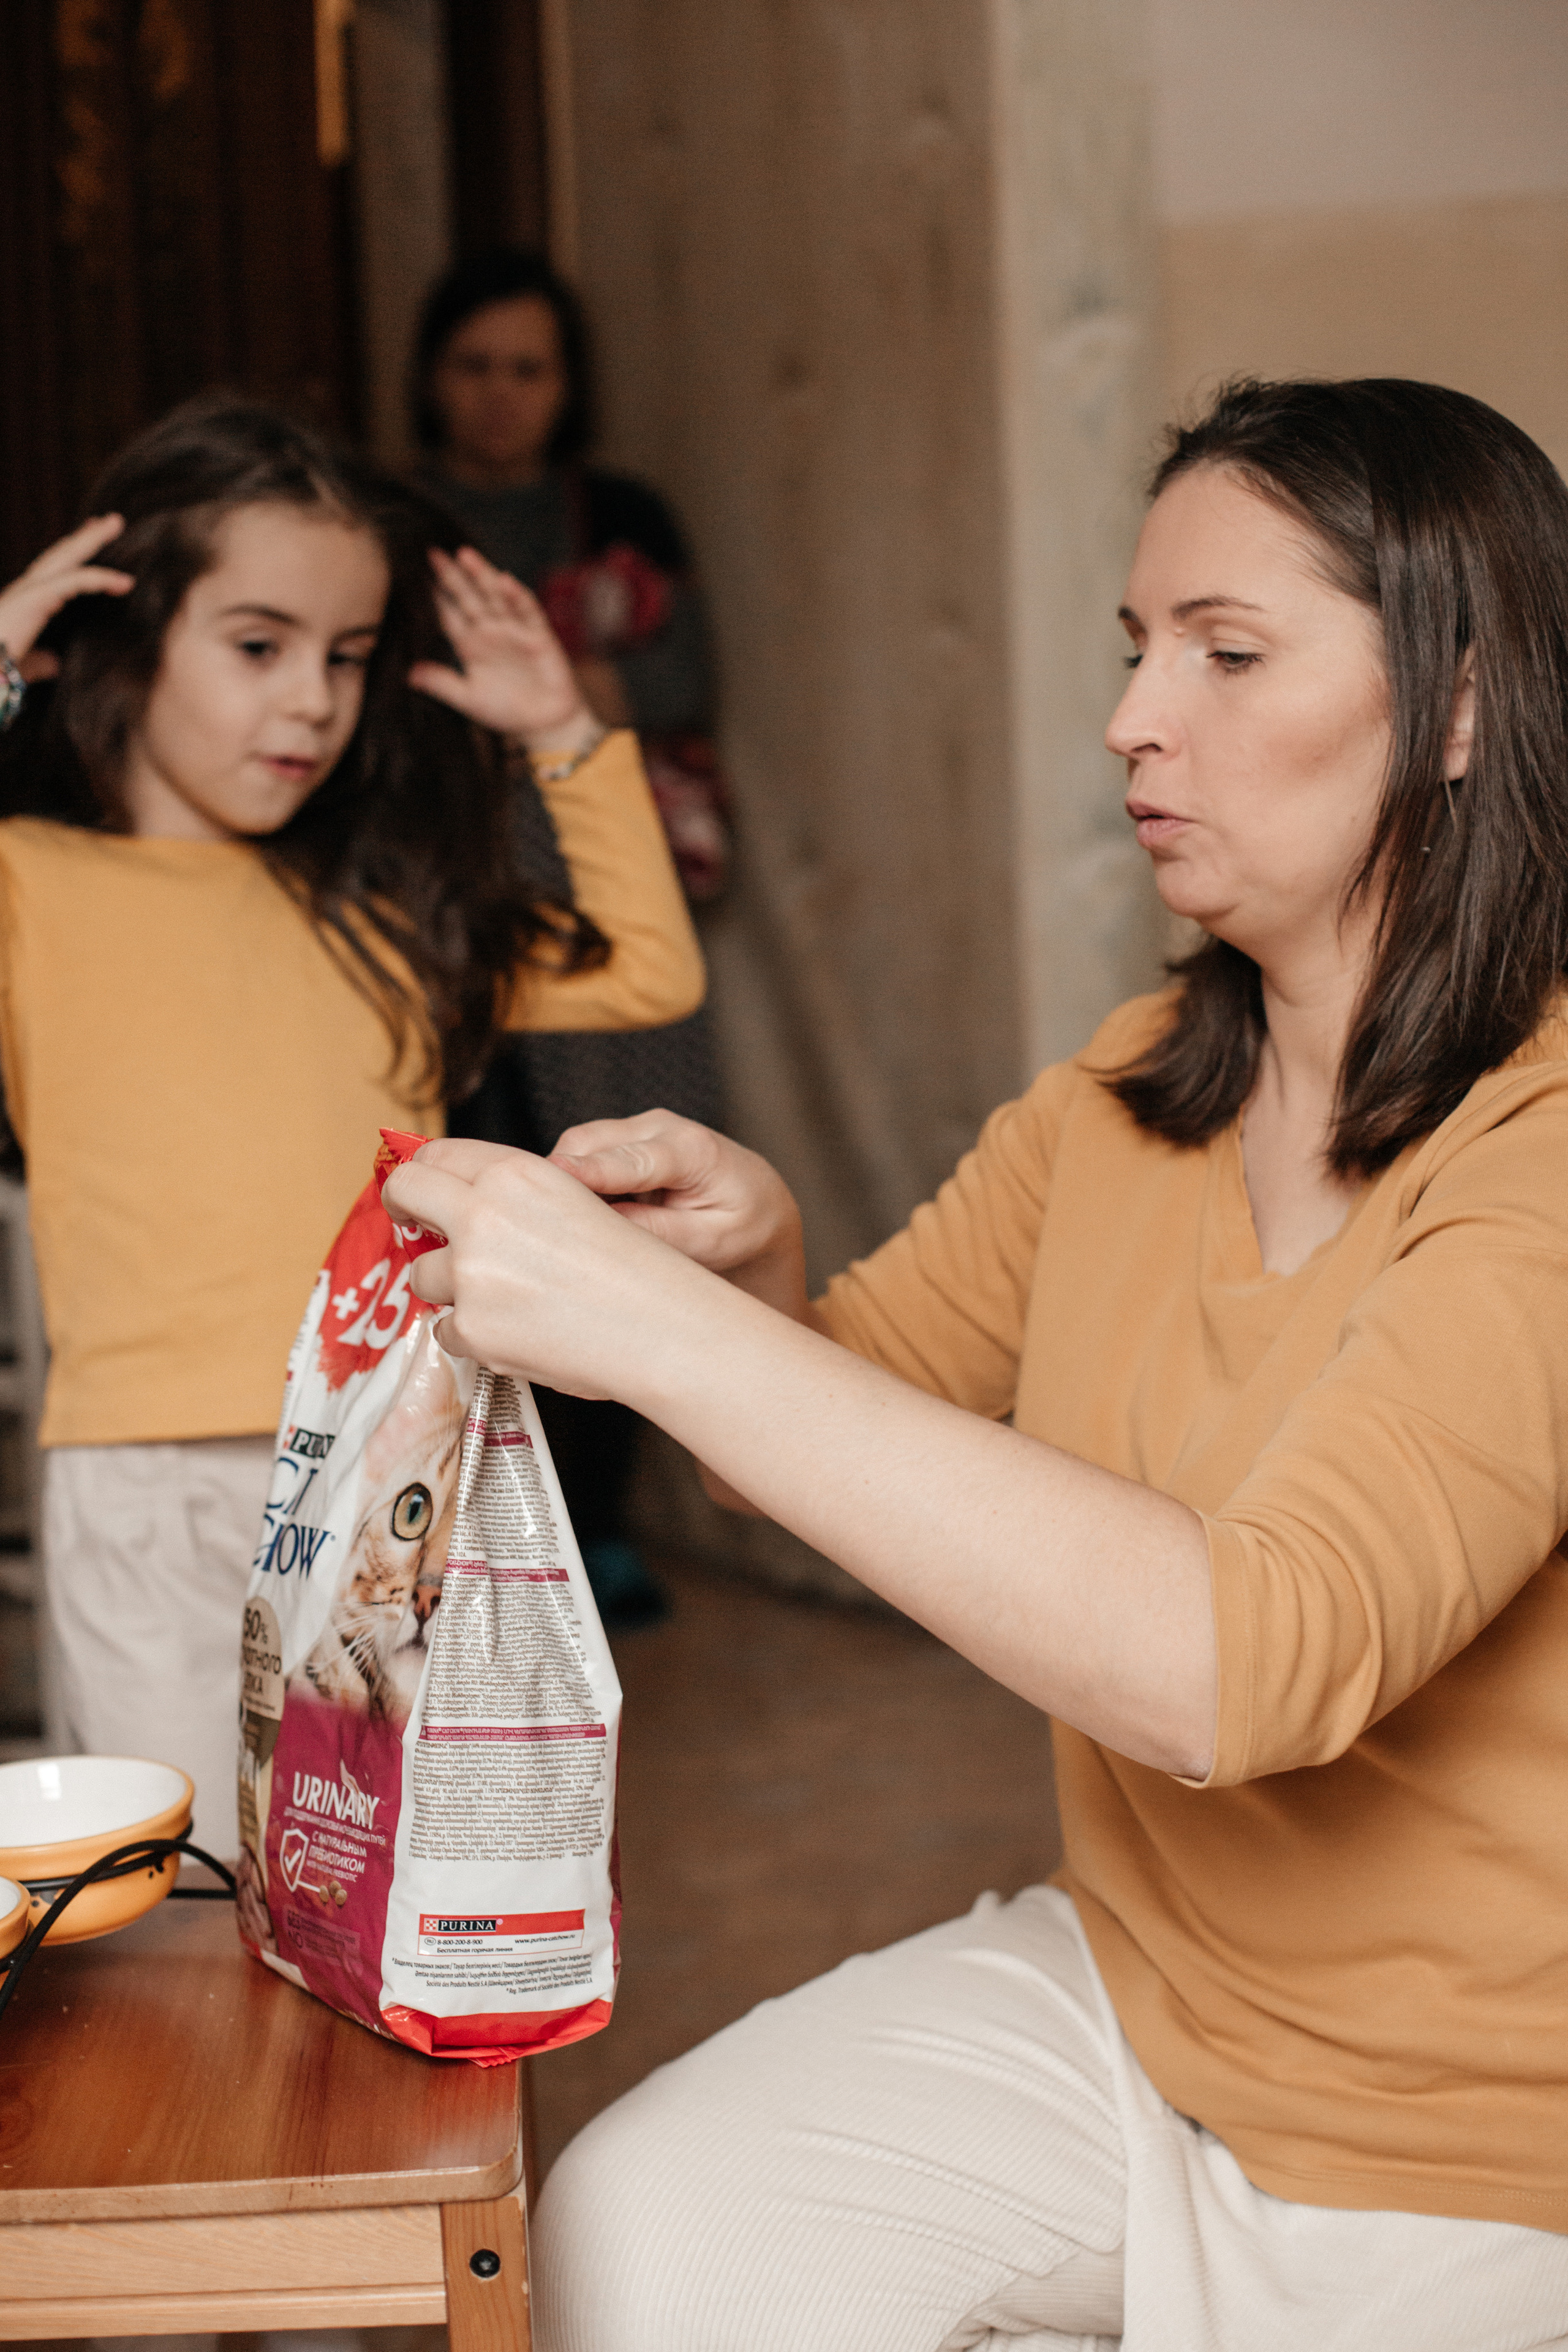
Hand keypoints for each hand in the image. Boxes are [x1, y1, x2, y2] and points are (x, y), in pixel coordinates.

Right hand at [0, 516, 133, 678]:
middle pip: (61, 556)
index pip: (56, 572)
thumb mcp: (27, 666)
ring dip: (91, 539)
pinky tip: (125, 581)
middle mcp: (25, 590)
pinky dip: (99, 578)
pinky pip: (72, 582)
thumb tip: (54, 664)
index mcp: (26, 603)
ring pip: (65, 557)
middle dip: (86, 536)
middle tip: (111, 520)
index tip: (93, 539)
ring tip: (117, 522)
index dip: (76, 555)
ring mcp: (27, 592)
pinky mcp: (32, 600)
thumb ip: (41, 663)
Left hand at [383, 1135, 713, 1402]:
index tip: (419, 1191)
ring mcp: (471, 1273)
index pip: (435, 1155)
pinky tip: (519, 1334)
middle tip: (410, 1226)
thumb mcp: (571, 1201)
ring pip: (423, 1275)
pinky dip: (473, 1336)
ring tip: (504, 1301)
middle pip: (405, 1193)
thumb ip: (511, 1194)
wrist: (659, 1327)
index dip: (421, 1174)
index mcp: (513, 1174)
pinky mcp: (471, 1328)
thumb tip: (453, 1200)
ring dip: (450, 1288)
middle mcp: (483, 1214)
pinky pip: (445, 1330)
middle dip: (401, 1208)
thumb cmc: (629, 1269)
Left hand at [409, 547, 598, 750]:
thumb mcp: (468, 698)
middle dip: (452, 576)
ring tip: (464, 554)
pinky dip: (517, 596)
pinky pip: (527, 611)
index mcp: (470, 645)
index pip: (448, 614)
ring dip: (481, 575)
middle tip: (432, 552)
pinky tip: (504, 580)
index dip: (432, 596)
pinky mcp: (539, 636)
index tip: (414, 575)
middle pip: (468, 597)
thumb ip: (441, 684)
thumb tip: (408, 674)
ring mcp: (514, 630)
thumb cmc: (507, 712)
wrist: (545, 725)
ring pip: (495, 596)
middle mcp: (490, 632)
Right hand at [549, 1110, 808, 1317]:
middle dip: (562, 1181)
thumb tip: (602, 1223)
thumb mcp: (712, 1241)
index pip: (631, 1161)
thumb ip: (659, 1231)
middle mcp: (662, 1126)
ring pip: (578, 1147)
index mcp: (693, 1150)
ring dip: (568, 1183)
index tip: (553, 1177)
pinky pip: (583, 1154)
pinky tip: (596, 1213)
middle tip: (556, 1232)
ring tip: (586, 1227)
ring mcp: (640, 1126)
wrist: (758, 1200)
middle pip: (587, 1145)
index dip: (589, 1171)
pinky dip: (578, 1182)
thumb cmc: (741, 1225)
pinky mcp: (623, 1137)